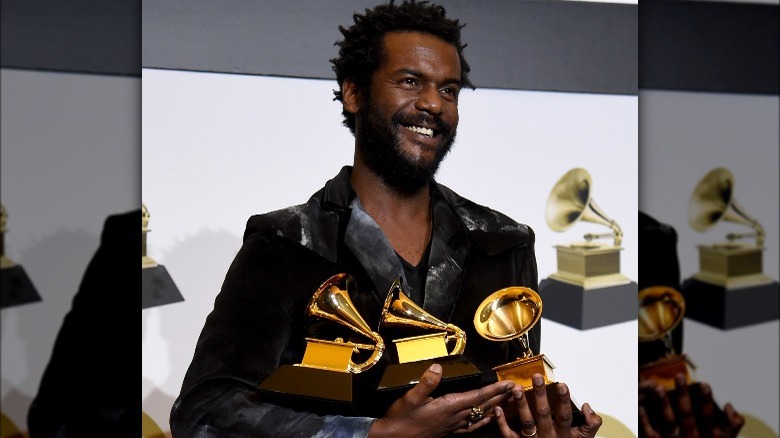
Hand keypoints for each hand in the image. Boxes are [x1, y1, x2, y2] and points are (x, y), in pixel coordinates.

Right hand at [368, 363, 515, 437]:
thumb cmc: (402, 418)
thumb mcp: (411, 397)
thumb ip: (426, 382)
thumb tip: (438, 367)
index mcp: (448, 407)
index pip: (477, 396)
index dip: (494, 389)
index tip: (508, 383)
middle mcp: (455, 417)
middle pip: (484, 406)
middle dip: (501, 397)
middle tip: (516, 389)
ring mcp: (453, 426)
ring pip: (481, 416)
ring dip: (496, 408)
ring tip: (509, 401)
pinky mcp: (449, 431)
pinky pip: (472, 427)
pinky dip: (483, 421)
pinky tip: (489, 419)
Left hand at [495, 373, 601, 437]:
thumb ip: (590, 424)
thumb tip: (587, 407)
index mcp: (562, 434)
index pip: (565, 416)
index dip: (564, 401)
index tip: (562, 385)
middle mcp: (546, 437)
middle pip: (544, 415)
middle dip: (540, 396)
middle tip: (537, 378)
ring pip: (526, 423)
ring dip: (521, 405)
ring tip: (516, 389)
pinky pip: (508, 434)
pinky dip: (501, 422)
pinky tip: (497, 409)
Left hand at [638, 375, 743, 437]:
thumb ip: (733, 424)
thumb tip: (728, 405)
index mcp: (711, 437)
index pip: (709, 416)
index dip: (707, 401)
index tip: (704, 384)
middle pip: (687, 414)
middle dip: (683, 395)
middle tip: (679, 376)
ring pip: (669, 422)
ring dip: (664, 404)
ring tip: (658, 388)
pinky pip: (652, 435)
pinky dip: (645, 422)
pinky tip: (640, 407)